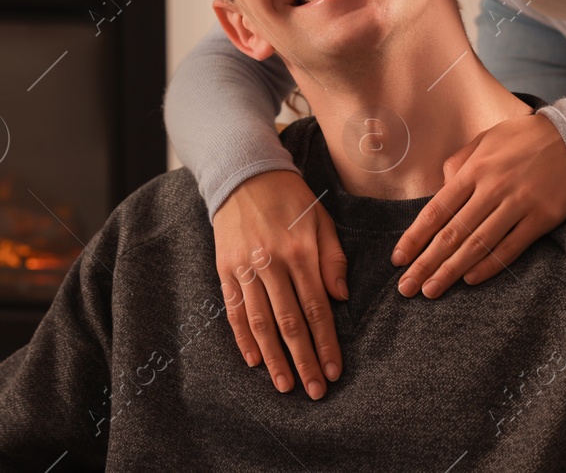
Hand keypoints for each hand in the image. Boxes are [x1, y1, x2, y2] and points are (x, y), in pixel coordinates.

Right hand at [214, 169, 347, 399]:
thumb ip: (332, 259)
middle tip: (314, 391)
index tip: (334, 371)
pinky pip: (235, 309)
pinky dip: (243, 337)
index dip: (326, 343)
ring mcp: (245, 267)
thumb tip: (340, 298)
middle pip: (290, 322)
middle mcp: (272, 263)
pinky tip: (254, 359)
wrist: (244, 174)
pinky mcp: (225, 269)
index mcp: (301, 252)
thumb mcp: (321, 220)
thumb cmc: (290, 200)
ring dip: (273, 357)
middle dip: (304, 360)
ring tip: (284, 385)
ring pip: (261, 322)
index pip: (317, 309)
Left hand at [392, 111, 565, 296]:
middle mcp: (492, 189)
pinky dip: (490, 265)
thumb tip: (440, 188)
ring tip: (431, 290)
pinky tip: (471, 280)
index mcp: (474, 170)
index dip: (415, 237)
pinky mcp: (543, 218)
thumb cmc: (526, 138)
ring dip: (452, 270)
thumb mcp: (486, 139)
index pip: (436, 210)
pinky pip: (511, 247)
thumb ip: (459, 164)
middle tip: (407, 287)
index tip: (398, 259)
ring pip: (478, 244)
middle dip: (426, 263)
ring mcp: (518, 204)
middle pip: (452, 233)